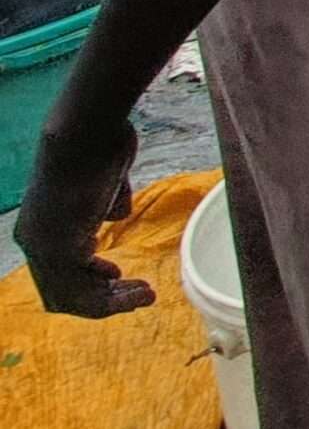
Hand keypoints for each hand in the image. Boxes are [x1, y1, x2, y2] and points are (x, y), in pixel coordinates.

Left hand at [14, 118, 151, 318]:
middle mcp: (36, 242)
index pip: (61, 272)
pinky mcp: (58, 250)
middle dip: (105, 300)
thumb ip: (105, 203)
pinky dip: (113, 301)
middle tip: (142, 296)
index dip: (92, 283)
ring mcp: (44, 247)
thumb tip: (114, 215)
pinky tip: (139, 288)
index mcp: (41, 228)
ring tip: (145, 295)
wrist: (88, 131)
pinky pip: (82, 292)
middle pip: (65, 293)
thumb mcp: (103, 182)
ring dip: (113, 303)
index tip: (122, 280)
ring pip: (73, 298)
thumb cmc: (98, 146)